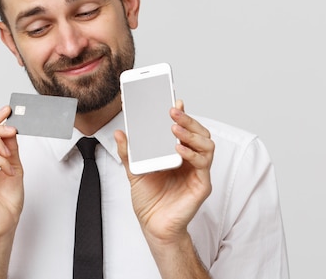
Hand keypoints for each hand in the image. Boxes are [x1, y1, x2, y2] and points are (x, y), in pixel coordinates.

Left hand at [114, 99, 213, 243]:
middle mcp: (190, 159)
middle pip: (198, 131)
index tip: (172, 100)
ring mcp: (198, 171)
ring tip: (174, 128)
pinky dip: (192, 153)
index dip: (181, 113)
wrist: (154, 226)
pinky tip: (179, 149)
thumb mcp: (134, 171)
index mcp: (176, 153)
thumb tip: (119, 133)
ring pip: (206, 144)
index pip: (183, 128)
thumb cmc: (149, 200)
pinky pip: (204, 164)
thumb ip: (128, 153)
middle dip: (187, 118)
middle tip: (172, 109)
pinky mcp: (202, 184)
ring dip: (191, 133)